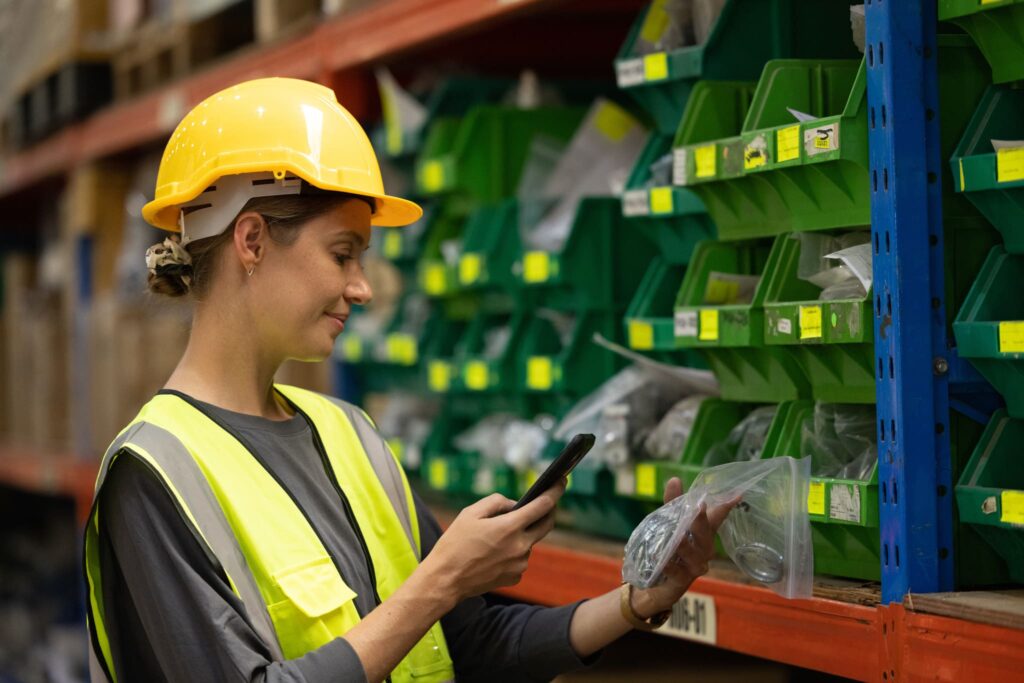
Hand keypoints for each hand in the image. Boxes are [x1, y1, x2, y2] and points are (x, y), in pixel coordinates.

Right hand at [421, 479, 565, 605]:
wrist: (445, 580)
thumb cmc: (454, 544)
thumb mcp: (470, 513)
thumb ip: (496, 502)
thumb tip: (515, 504)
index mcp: (509, 527)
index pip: (543, 505)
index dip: (555, 491)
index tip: (562, 481)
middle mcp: (520, 546)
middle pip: (546, 524)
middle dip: (549, 511)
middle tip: (544, 503)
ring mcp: (520, 564)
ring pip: (530, 542)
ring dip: (522, 534)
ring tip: (496, 536)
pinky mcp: (516, 577)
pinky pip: (520, 558)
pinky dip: (513, 551)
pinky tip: (493, 554)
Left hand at [630, 477, 734, 618]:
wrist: (656, 583)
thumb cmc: (668, 549)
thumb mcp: (667, 523)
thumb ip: (671, 502)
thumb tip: (675, 479)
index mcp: (703, 534)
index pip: (716, 518)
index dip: (726, 506)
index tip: (738, 494)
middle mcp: (704, 550)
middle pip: (705, 534)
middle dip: (701, 521)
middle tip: (697, 508)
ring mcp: (695, 567)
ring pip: (694, 555)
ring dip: (684, 545)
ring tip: (676, 537)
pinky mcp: (682, 581)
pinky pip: (678, 572)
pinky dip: (670, 565)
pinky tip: (662, 560)